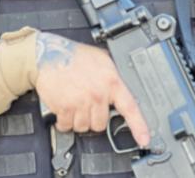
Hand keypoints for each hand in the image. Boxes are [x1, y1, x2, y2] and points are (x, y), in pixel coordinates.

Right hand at [34, 32, 149, 145]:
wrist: (50, 55)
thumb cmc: (75, 56)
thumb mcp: (103, 60)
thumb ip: (113, 76)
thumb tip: (121, 87)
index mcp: (111, 82)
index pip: (130, 108)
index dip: (139, 126)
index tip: (144, 139)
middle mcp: (98, 94)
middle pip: (101, 124)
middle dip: (95, 117)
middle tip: (88, 105)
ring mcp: (81, 102)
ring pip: (84, 127)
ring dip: (79, 120)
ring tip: (76, 103)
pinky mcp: (65, 108)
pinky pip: (67, 126)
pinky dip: (64, 121)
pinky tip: (65, 108)